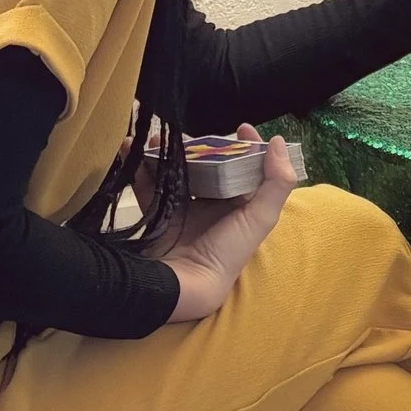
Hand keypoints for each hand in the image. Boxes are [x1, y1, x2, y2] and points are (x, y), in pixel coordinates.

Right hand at [151, 129, 299, 322]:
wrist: (183, 284)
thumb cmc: (227, 252)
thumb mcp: (260, 218)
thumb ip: (277, 182)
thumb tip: (280, 142)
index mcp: (238, 205)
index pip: (245, 169)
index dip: (245, 146)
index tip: (240, 126)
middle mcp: (211, 205)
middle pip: (207, 165)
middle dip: (199, 147)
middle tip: (188, 136)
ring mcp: (182, 209)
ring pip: (176, 171)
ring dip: (166, 152)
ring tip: (157, 139)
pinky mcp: (156, 214)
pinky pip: (146, 184)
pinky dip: (137, 166)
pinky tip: (129, 149)